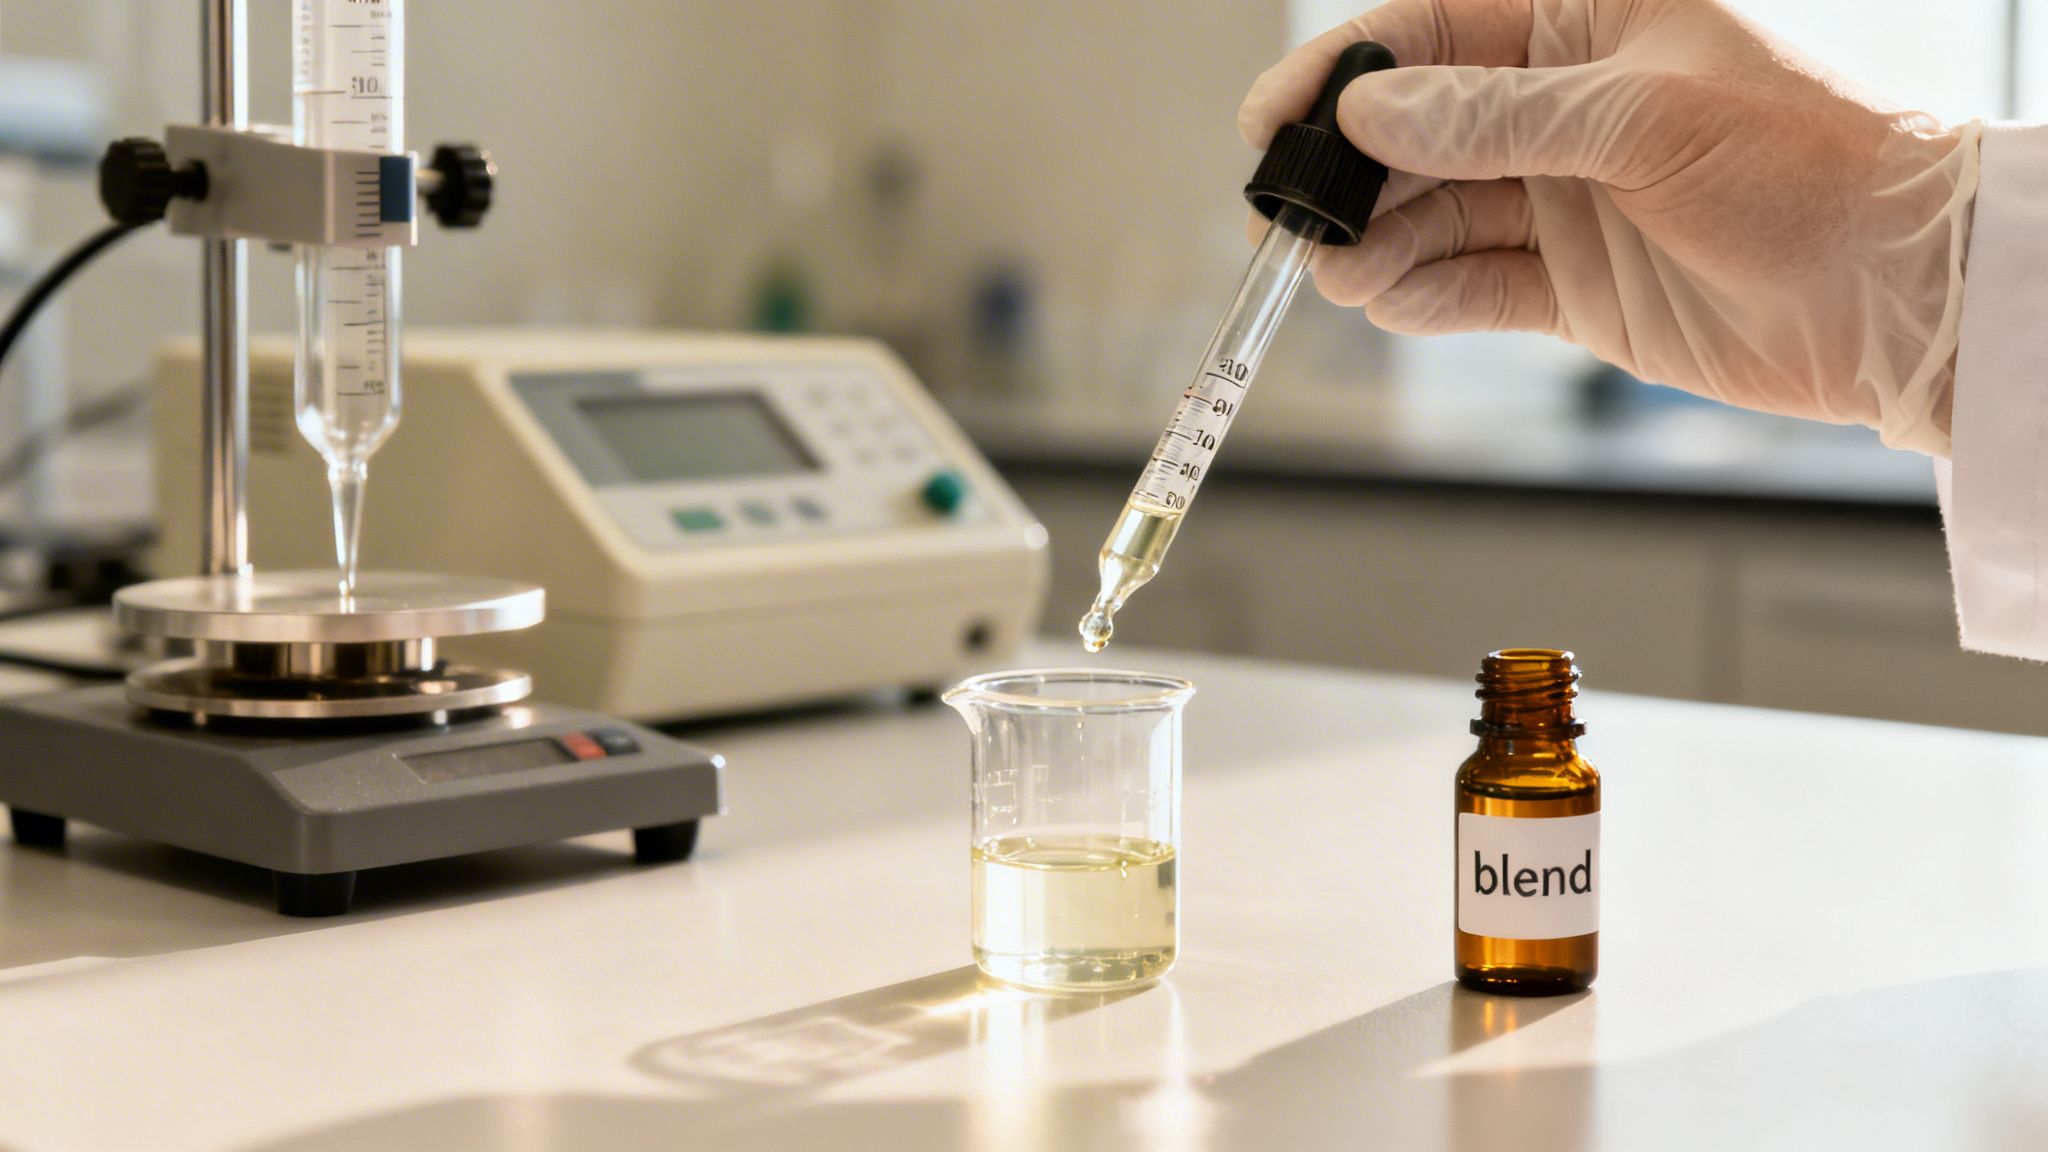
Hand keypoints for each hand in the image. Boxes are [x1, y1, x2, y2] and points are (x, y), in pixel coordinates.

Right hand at [1239, 0, 1979, 453]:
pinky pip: (1469, 285)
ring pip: (1430, 214)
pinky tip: (1395, 302)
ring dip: (1377, 245)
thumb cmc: (1810, 166)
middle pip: (1412, 130)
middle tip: (1292, 222)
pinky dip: (1423, 296)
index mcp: (1590, 21)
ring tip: (1345, 274)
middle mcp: (1565, 107)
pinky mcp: (1571, 283)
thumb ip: (1497, 117)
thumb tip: (1371, 114)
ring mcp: (1564, 197)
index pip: (1433, 31)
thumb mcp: (1643, 117)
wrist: (1896, 296)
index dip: (1342, 73)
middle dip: (1346, 176)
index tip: (1273, 119)